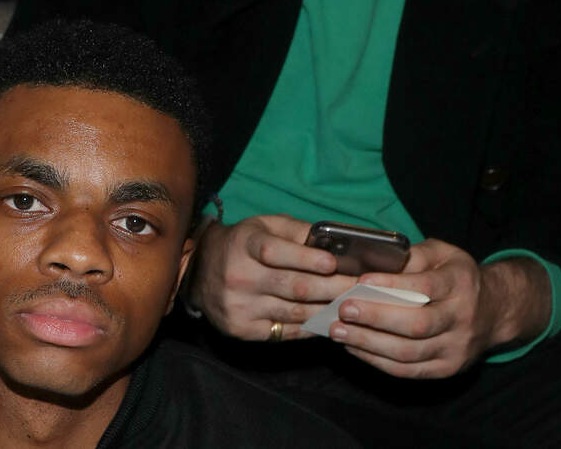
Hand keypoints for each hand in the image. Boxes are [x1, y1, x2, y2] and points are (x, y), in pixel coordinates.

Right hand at [192, 214, 357, 341]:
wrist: (199, 272)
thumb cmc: (243, 245)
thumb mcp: (264, 227)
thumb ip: (297, 232)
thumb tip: (337, 243)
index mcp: (244, 245)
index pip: (275, 252)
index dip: (306, 258)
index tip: (333, 263)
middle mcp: (238, 276)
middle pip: (294, 287)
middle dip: (334, 288)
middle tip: (361, 289)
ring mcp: (239, 306)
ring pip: (294, 312)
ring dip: (329, 310)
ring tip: (353, 307)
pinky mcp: (241, 329)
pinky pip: (285, 332)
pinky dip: (311, 328)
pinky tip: (329, 321)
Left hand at [330, 239, 550, 377]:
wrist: (494, 310)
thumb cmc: (454, 276)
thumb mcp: (441, 253)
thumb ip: (411, 256)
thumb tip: (371, 263)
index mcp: (460, 283)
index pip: (425, 287)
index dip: (391, 285)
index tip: (359, 281)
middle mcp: (462, 318)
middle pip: (416, 324)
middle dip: (375, 318)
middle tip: (342, 309)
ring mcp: (456, 348)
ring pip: (408, 352)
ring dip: (368, 343)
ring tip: (337, 330)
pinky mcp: (446, 369)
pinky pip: (407, 370)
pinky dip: (376, 361)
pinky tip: (353, 347)